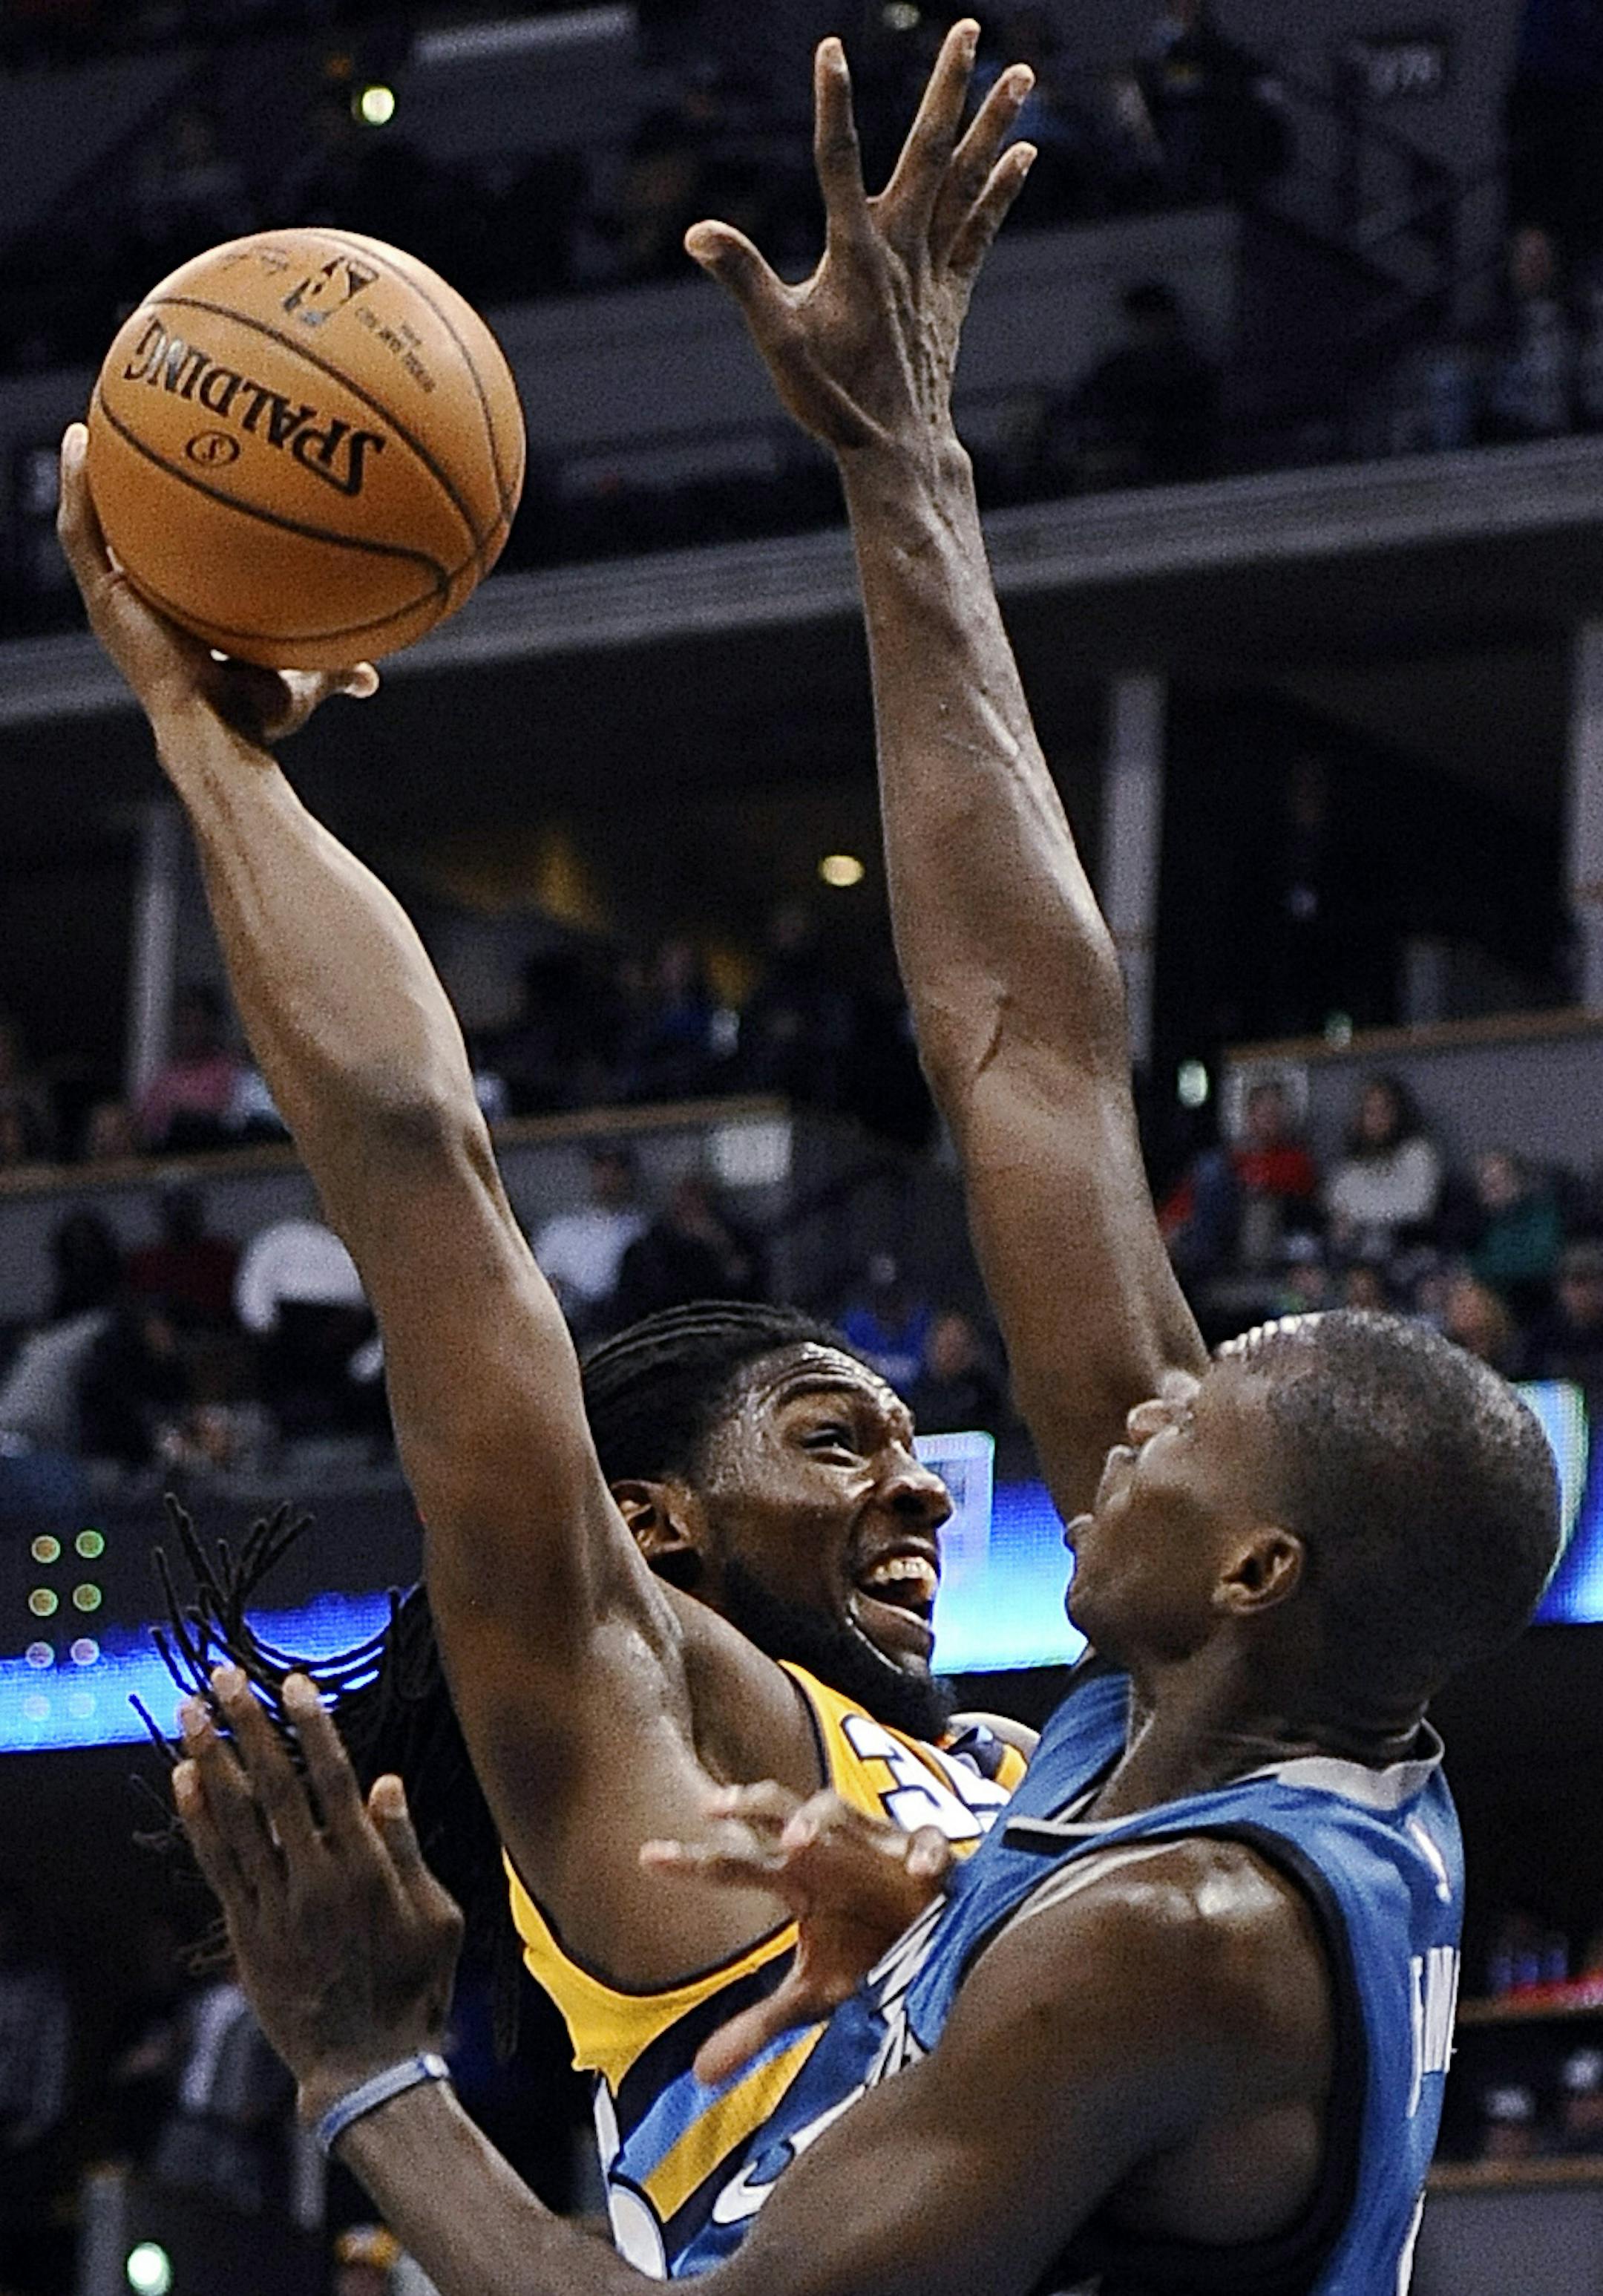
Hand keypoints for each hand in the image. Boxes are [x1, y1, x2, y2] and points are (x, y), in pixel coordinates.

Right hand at [57, 423, 377, 746]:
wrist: (217, 731)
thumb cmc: (255, 718)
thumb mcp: (302, 683)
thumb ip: (334, 672)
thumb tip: (371, 679)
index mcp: (173, 622)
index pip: (163, 568)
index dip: (163, 533)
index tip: (177, 489)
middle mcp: (137, 609)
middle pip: (121, 539)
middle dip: (119, 493)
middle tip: (123, 440)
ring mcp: (114, 604)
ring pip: (90, 526)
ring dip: (86, 476)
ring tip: (85, 425)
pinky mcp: (101, 598)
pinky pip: (81, 533)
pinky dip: (77, 487)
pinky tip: (78, 441)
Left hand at [173, 1665, 463, 2119]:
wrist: (366, 2069)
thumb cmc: (416, 1988)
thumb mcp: (438, 1916)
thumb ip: (406, 1848)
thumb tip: (384, 1781)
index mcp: (368, 1870)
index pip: (333, 1781)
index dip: (311, 1727)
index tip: (293, 1681)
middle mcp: (316, 1881)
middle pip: (276, 1787)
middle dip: (248, 1725)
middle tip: (224, 1674)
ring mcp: (276, 1909)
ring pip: (237, 1820)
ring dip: (212, 1760)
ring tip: (190, 1711)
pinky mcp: (248, 1934)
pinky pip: (217, 1866)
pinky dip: (199, 1820)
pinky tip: (185, 1780)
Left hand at [642, 1782, 953, 2084]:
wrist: (943, 1940)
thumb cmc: (871, 1953)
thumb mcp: (813, 1996)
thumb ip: (760, 2026)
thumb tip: (699, 2078)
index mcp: (796, 1880)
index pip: (734, 1864)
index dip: (693, 1860)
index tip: (646, 1856)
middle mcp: (828, 1852)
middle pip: (780, 1810)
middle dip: (750, 1806)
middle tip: (714, 1810)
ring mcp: (876, 1846)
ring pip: (840, 1809)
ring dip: (815, 1820)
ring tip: (792, 1841)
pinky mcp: (929, 1856)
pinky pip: (927, 1844)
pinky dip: (924, 1854)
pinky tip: (917, 1872)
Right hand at [685, 22, 1034, 463]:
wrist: (896, 448)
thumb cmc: (832, 400)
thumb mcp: (778, 340)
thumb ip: (742, 279)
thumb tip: (699, 233)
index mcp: (854, 252)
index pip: (836, 160)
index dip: (832, 103)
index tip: (830, 47)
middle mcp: (902, 249)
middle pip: (929, 151)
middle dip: (949, 87)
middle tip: (968, 29)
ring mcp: (933, 269)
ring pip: (966, 180)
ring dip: (992, 123)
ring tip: (1021, 72)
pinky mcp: (952, 293)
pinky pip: (981, 229)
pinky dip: (1000, 189)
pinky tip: (1022, 152)